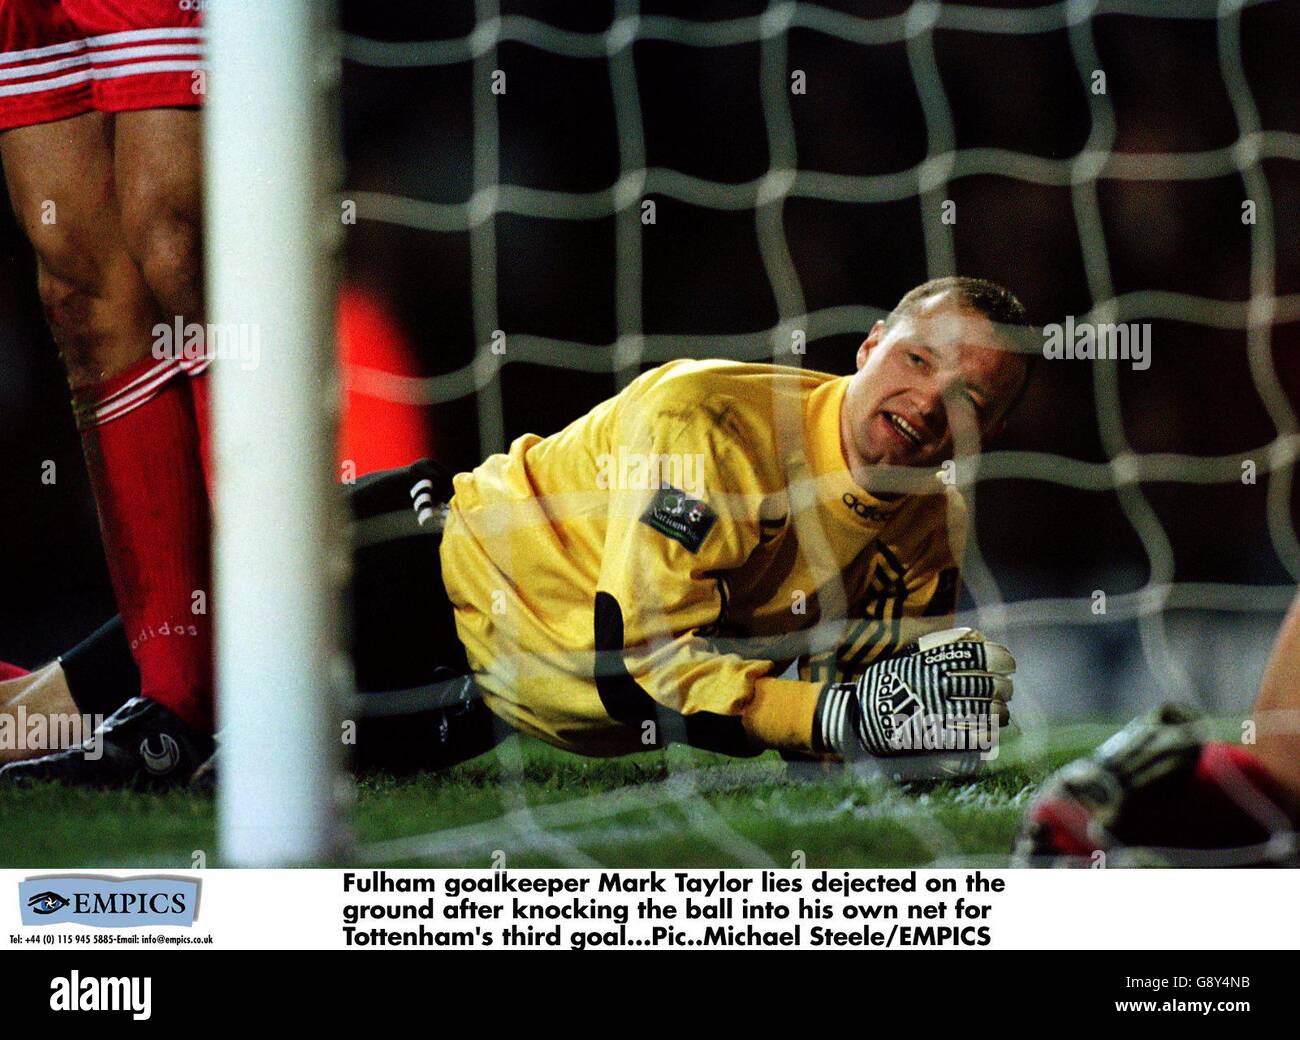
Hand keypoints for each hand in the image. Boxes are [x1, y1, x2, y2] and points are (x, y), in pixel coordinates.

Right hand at [815, 627, 1014, 758]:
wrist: (863, 717)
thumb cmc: (889, 682)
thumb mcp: (909, 655)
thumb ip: (940, 644)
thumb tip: (976, 635)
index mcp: (934, 662)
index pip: (982, 656)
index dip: (1001, 659)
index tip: (1008, 664)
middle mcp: (940, 685)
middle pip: (990, 685)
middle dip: (1004, 687)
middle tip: (1006, 690)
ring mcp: (941, 713)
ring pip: (988, 711)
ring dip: (1001, 711)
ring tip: (1002, 712)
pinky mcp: (941, 738)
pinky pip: (976, 735)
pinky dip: (989, 732)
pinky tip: (991, 729)